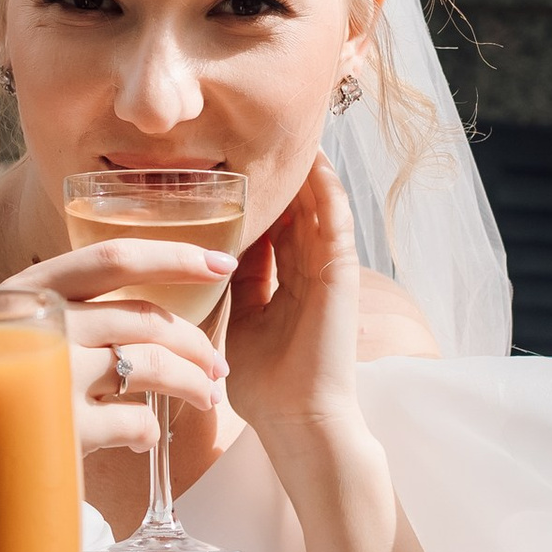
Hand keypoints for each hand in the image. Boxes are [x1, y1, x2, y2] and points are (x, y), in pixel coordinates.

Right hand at [4, 239, 231, 466]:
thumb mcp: (12, 339)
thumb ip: (60, 319)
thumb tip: (143, 318)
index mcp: (27, 292)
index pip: (111, 258)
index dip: (173, 256)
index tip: (221, 264)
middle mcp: (40, 324)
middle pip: (143, 318)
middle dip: (194, 342)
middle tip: (216, 366)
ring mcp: (52, 376)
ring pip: (150, 366)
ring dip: (190, 383)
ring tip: (204, 399)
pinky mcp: (63, 429)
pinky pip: (135, 421)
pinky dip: (149, 430)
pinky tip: (143, 438)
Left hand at [220, 155, 364, 457]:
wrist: (298, 421)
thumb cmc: (266, 387)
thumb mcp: (236, 325)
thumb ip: (232, 288)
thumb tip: (209, 257)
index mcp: (284, 288)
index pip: (271, 232)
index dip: (256, 203)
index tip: (232, 170)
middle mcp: (309, 275)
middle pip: (296, 213)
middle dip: (280, 179)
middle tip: (262, 133)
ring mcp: (328, 272)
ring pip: (318, 207)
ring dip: (306, 172)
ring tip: (291, 130)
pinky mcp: (341, 272)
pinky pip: (336, 219)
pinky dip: (327, 187)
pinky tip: (315, 157)